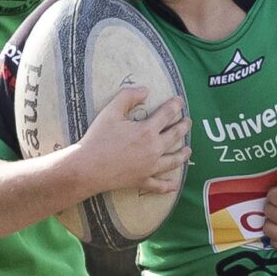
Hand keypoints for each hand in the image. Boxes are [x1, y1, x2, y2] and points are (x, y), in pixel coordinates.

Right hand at [71, 84, 188, 195]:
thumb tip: (145, 90)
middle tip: (188, 122)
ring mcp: (150, 167)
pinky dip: (168, 186)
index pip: (167, 114)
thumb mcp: (110, 112)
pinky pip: (159, 185)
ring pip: (173, 161)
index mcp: (147, 130)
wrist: (87, 168)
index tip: (180, 101)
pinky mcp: (142, 181)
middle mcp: (153, 149)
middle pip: (174, 136)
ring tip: (188, 149)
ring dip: (182, 154)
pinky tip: (174, 185)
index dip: (175, 105)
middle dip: (183, 127)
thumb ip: (128, 97)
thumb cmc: (98, 139)